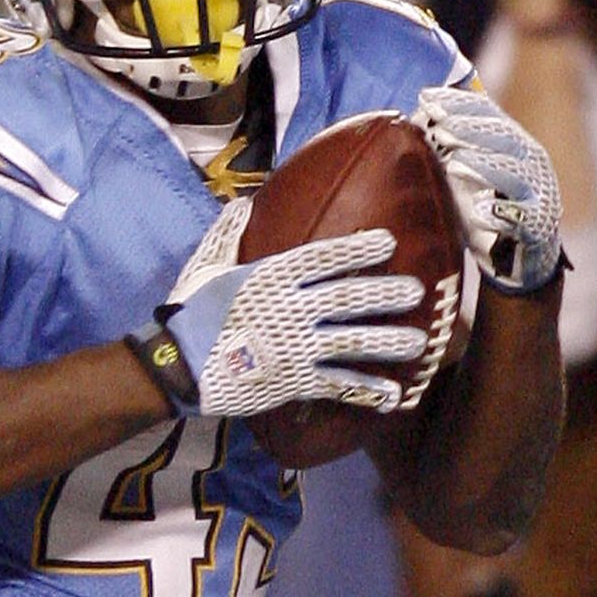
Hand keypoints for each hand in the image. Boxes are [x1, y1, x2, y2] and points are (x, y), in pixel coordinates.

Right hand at [148, 205, 427, 418]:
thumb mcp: (206, 265)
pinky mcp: (294, 380)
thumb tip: (244, 202)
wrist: (177, 368)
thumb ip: (228, 232)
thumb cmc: (189, 314)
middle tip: (417, 292)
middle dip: (387, 293)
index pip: (324, 256)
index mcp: (271, 274)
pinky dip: (367, 391)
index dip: (359, 248)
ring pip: (353, 341)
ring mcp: (295, 346)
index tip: (388, 242)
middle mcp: (290, 308)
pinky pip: (339, 385)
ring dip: (389, 341)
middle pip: (350, 296)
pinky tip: (393, 395)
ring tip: (419, 342)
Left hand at [416, 85, 563, 292]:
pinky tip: (481, 214)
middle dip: (469, 129)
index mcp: (512, 141)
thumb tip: (415, 119)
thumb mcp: (466, 173)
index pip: (487, 113)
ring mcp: (538, 193)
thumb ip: (449, 149)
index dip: (458, 103)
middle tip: (438, 127)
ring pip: (514, 174)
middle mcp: (530, 161)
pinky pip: (522, 220)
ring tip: (453, 164)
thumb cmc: (485, 207)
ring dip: (482, 167)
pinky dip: (502, 216)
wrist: (518, 256)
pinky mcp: (538, 227)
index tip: (426, 98)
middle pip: (502, 137)